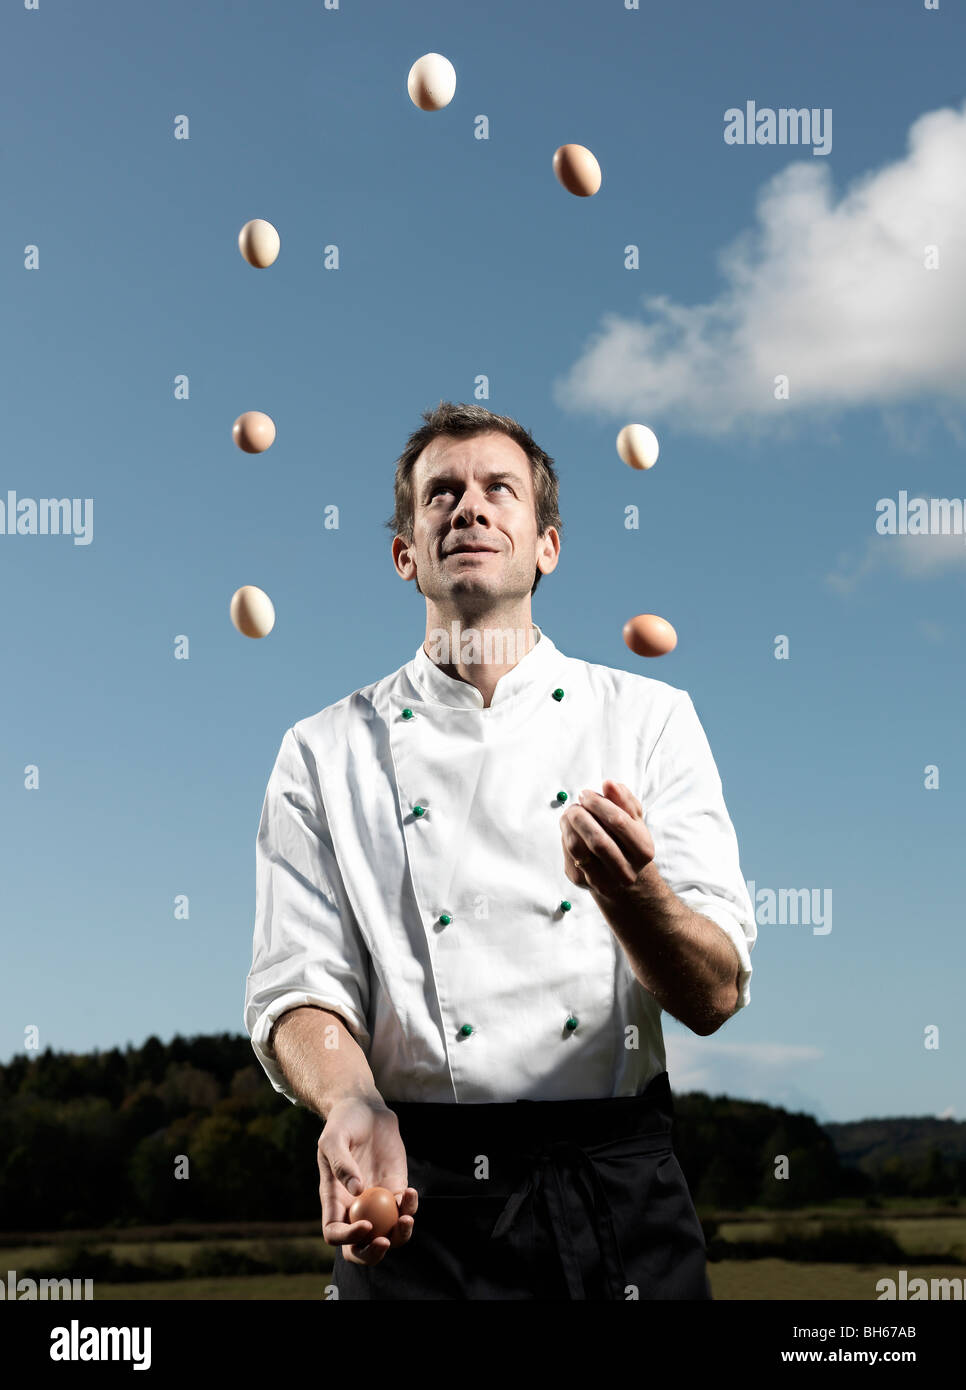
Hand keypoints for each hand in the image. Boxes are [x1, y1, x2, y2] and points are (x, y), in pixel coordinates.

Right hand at [317, 1095, 417, 1265]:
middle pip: (360, 1247)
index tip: (366, 1225)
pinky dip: (410, 1208)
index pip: (335, 1233)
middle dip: (372, 1254)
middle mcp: (354, 1208)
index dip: (348, 1237)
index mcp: (333, 1201)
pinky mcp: (396, 1189)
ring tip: (407, 1219)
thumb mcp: (333, 1138)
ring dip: (399, 1236)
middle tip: (385, 1242)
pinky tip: (411, 1192)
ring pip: (388, 1234)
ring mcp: (377, 1202)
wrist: (365, 1109)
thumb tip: (357, 1191)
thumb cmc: (343, 1123)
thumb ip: (341, 1163)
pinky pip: (404, 1210)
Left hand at [560, 779, 654, 902]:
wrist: (622, 878)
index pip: (618, 822)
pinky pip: (568, 854)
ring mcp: (603, 880)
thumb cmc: (627, 840)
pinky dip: (565, 837)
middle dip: (581, 816)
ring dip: (568, 825)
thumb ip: (623, 799)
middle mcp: (625, 871)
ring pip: (578, 849)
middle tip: (575, 805)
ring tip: (570, 814)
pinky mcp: (582, 882)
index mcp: (643, 850)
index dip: (598, 804)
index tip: (586, 794)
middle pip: (598, 840)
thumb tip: (609, 784)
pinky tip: (570, 830)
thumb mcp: (633, 819)